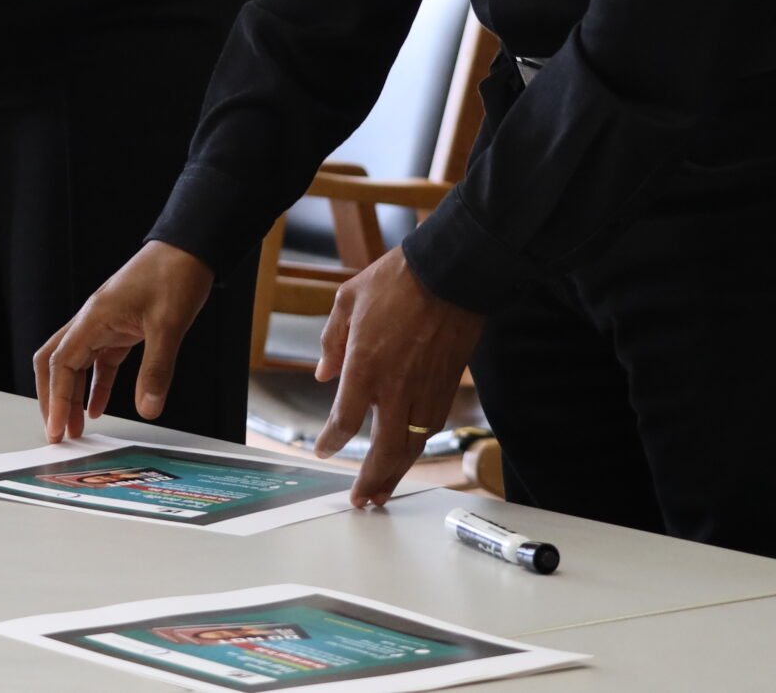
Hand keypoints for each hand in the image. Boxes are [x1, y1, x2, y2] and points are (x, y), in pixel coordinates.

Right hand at [35, 241, 214, 440]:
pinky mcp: (120, 328)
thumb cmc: (175, 275)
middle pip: (56, 364)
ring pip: (76, 365)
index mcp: (93, 318)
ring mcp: (104, 324)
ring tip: (75, 429)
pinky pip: (100, 362)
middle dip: (53, 400)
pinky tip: (98, 408)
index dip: (56, 399)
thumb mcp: (168, 325)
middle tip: (58, 434)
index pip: (60, 364)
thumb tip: (148, 409)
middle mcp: (92, 321)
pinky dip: (95, 386)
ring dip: (72, 396)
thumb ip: (156, 369)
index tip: (58, 429)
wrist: (189, 248)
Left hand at [314, 247, 484, 507]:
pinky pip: (430, 428)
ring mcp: (424, 390)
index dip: (332, 441)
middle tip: (361, 500)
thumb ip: (332, 341)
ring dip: (395, 474)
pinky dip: (417, 449)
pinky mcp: (446, 387)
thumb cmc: (397, 281)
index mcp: (364, 367)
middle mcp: (395, 388)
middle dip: (370, 479)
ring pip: (410, 446)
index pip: (344, 419)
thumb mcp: (347, 300)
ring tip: (383, 493)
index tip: (324, 451)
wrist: (450, 274)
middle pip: (382, 449)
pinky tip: (408, 455)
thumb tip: (324, 373)